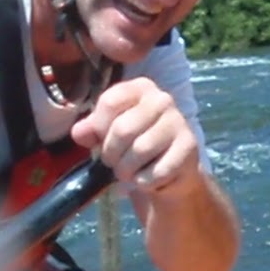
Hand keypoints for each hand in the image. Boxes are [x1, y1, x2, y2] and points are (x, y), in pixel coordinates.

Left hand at [69, 78, 202, 195]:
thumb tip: (79, 133)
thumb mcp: (109, 134)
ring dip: (127, 171)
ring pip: (139, 151)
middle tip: (115, 163)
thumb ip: (92, 130)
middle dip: (111, 155)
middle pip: (122, 129)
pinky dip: (145, 182)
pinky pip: (156, 171)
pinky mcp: (189, 148)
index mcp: (140, 88)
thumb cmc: (135, 146)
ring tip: (129, 172)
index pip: (109, 102)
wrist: (170, 171)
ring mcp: (178, 122)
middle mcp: (162, 99)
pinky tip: (149, 178)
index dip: (99, 128)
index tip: (101, 139)